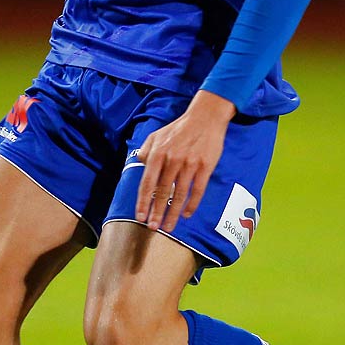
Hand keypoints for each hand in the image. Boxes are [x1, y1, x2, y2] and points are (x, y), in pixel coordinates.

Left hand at [134, 91, 235, 232]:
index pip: (147, 183)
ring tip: (169, 226)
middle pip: (162, 192)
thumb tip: (140, 163)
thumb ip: (146, 149)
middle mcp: (172, 160)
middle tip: (153, 227)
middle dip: (156, 212)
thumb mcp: (157, 134)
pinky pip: (197, 190)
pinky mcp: (205, 167)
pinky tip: (187, 214)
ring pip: (179, 195)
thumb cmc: (179, 128)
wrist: (205, 117)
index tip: (140, 216)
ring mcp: (189, 165)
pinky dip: (192, 204)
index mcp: (158, 153)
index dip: (143, 202)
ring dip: (173, 213)